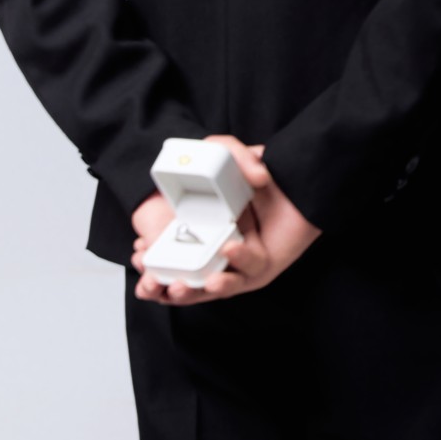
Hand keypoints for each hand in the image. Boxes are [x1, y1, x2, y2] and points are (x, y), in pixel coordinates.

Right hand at [131, 135, 321, 305]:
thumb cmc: (265, 170)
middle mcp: (217, 250)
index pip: (170, 255)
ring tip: (178, 286)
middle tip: (149, 282)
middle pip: (183, 280)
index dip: (151, 262)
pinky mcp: (260, 272)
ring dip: (190, 292)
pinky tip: (227, 252)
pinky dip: (230, 273)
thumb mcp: (230, 151)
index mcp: (202, 231)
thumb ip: (219, 148)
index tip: (138, 255)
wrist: (302, 181)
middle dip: (162, 287)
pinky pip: (242, 278)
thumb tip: (194, 189)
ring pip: (208, 288)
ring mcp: (238, 264)